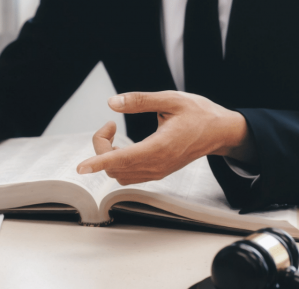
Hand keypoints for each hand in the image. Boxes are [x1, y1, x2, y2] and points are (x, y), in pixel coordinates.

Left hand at [76, 91, 255, 184]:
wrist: (220, 132)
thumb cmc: (199, 114)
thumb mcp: (171, 99)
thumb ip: (140, 100)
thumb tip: (112, 102)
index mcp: (160, 147)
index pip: (121, 159)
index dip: (98, 162)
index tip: (81, 167)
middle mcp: (156, 165)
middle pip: (113, 166)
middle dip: (101, 146)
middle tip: (109, 125)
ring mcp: (156, 172)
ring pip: (118, 173)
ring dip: (107, 156)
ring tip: (113, 133)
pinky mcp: (156, 172)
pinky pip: (127, 175)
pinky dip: (116, 162)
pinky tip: (120, 146)